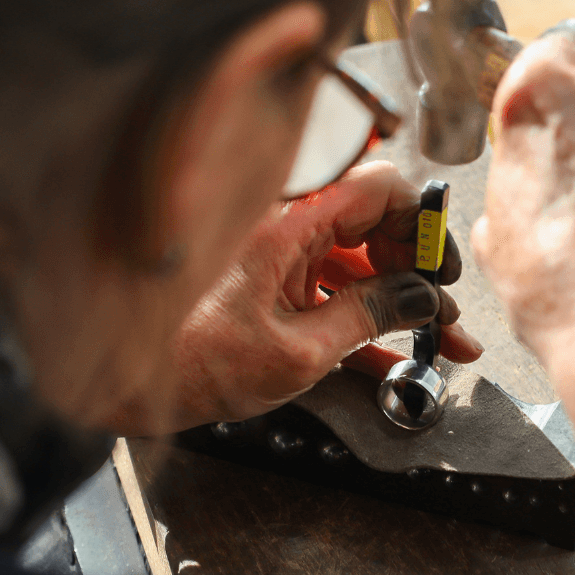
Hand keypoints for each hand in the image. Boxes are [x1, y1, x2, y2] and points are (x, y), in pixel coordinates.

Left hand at [169, 161, 482, 429]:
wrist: (131, 385)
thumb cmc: (195, 362)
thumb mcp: (299, 352)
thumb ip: (368, 317)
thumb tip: (421, 299)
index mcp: (289, 220)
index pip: (380, 189)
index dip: (421, 226)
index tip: (440, 267)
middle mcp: (283, 222)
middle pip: (374, 225)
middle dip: (415, 270)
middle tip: (442, 313)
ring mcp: (276, 252)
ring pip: (356, 260)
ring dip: (397, 300)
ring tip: (437, 339)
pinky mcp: (269, 280)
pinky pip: (329, 286)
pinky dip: (361, 316)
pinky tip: (395, 351)